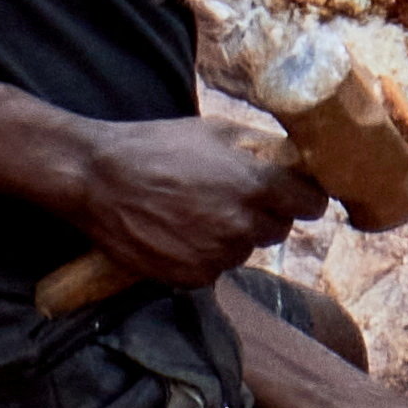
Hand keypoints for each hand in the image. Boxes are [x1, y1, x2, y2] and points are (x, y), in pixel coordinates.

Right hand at [66, 110, 323, 289]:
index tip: (296, 195)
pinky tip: (180, 233)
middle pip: (278, 229)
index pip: (311, 204)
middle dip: (265, 215)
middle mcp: (241, 224)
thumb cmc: (155, 147)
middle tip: (234, 198)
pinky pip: (215, 269)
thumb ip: (260, 147)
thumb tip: (296, 155)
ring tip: (197, 213)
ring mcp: (215, 254)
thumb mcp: (214, 132)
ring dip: (233, 237)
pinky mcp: (190, 276)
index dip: (305, 198)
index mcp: (254, 184)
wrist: (95, 178)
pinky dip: (204, 256)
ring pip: (245, 251)